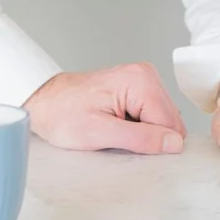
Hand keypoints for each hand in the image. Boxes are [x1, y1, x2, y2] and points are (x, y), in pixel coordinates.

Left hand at [23, 62, 186, 153]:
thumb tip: (174, 143)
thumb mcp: (99, 133)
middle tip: (117, 136)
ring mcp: (143, 80)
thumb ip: (140, 138)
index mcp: (141, 81)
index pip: (172, 126)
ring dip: (143, 132)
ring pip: (163, 121)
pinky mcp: (139, 88)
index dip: (152, 143)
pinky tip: (117, 123)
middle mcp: (147, 75)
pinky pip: (152, 116)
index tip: (125, 143)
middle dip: (148, 137)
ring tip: (114, 128)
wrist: (45, 102)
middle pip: (170, 122)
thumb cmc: (62, 115)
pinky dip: (138, 126)